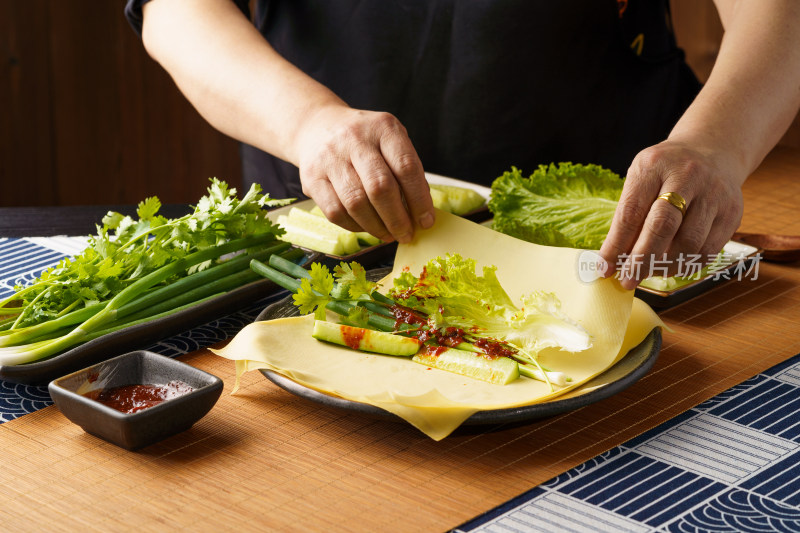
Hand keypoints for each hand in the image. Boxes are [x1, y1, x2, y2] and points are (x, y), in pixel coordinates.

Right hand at [294, 105, 434, 243]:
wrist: (316, 126)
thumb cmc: (364, 140)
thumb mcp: (390, 140)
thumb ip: (406, 170)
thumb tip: (420, 212)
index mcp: (383, 128)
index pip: (406, 167)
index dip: (419, 199)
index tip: (426, 221)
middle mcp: (355, 139)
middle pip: (380, 187)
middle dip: (398, 219)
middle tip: (407, 235)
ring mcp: (330, 158)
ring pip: (356, 203)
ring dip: (377, 227)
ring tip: (388, 234)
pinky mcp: (311, 178)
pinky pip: (335, 212)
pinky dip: (355, 226)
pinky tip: (366, 227)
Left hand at [599, 140, 744, 288]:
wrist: (714, 151)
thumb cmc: (666, 172)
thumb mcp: (641, 179)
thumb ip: (629, 214)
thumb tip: (613, 259)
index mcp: (654, 166)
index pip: (631, 212)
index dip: (616, 245)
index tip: (605, 268)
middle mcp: (687, 176)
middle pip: (662, 227)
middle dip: (641, 260)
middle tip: (627, 280)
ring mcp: (714, 194)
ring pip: (688, 243)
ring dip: (665, 266)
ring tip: (650, 272)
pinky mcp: (732, 212)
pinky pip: (708, 250)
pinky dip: (687, 265)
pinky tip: (672, 266)